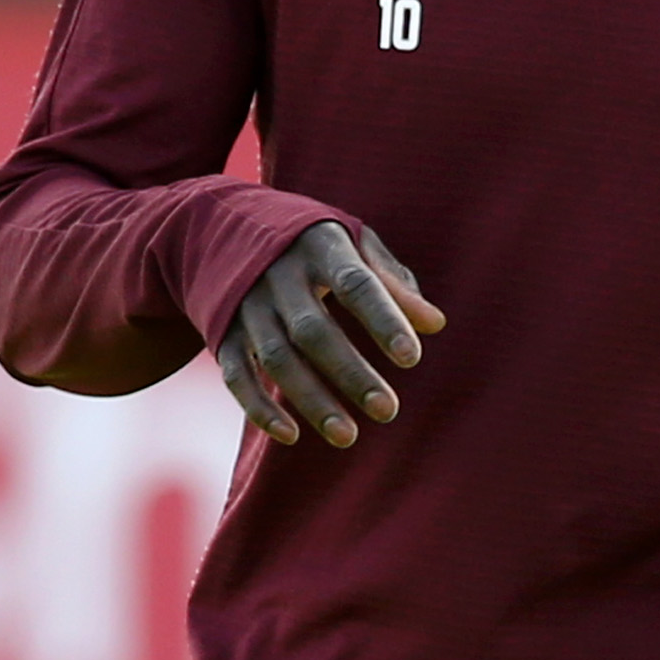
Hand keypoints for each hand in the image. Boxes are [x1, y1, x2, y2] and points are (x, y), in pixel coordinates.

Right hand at [215, 221, 443, 447]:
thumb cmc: (311, 241)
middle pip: (314, 330)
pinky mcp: (223, 331)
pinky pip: (237, 375)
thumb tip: (436, 324)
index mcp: (320, 246)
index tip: (412, 358)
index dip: (383, 321)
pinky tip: (291, 436)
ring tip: (348, 436)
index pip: (356, 284)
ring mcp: (246, 304)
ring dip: (311, 401)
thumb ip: (392, 281)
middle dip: (350, 373)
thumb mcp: (352, 242)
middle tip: (388, 411)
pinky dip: (260, 408)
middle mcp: (278, 275)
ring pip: (277, 359)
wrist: (223, 223)